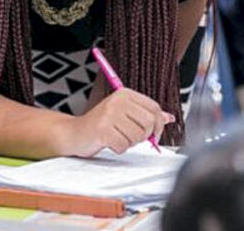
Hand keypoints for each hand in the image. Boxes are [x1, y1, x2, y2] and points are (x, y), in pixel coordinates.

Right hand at [57, 89, 174, 157]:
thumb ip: (145, 115)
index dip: (158, 125)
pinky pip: (123, 146)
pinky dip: (118, 149)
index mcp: (125, 94)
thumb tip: (169, 117)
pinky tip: (108, 142)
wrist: (74, 133)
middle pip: (148, 123)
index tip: (153, 134)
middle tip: (131, 137)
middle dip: (143, 136)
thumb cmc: (101, 125)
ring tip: (116, 137)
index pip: (154, 108)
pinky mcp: (102, 130)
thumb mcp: (124, 115)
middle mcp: (117, 101)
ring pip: (137, 137)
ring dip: (129, 143)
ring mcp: (109, 115)